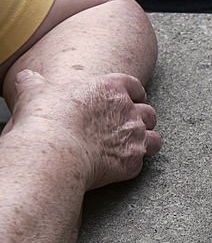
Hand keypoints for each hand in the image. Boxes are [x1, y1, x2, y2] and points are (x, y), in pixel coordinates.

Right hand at [5, 69, 160, 189]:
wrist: (55, 149)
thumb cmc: (45, 118)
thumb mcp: (35, 91)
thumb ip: (35, 83)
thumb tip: (27, 78)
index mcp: (110, 88)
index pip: (132, 85)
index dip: (133, 92)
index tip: (131, 97)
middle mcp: (128, 110)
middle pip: (147, 112)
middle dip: (140, 118)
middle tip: (128, 126)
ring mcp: (134, 135)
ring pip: (154, 137)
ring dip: (146, 140)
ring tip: (134, 145)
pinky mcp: (133, 160)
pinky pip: (143, 160)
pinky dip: (135, 162)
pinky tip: (122, 164)